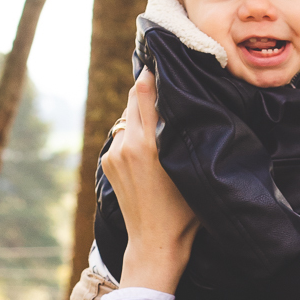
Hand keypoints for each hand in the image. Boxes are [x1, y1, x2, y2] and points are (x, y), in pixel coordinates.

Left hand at [102, 68, 198, 293]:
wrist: (154, 245)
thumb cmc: (185, 213)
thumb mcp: (191, 169)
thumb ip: (183, 134)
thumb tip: (184, 104)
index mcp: (151, 145)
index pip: (145, 91)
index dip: (153, 71)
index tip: (162, 55)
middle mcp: (128, 144)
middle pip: (133, 97)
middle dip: (147, 86)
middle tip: (164, 73)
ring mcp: (115, 153)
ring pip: (127, 115)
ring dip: (141, 109)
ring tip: (160, 108)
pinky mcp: (108, 162)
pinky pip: (122, 134)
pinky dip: (134, 129)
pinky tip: (150, 138)